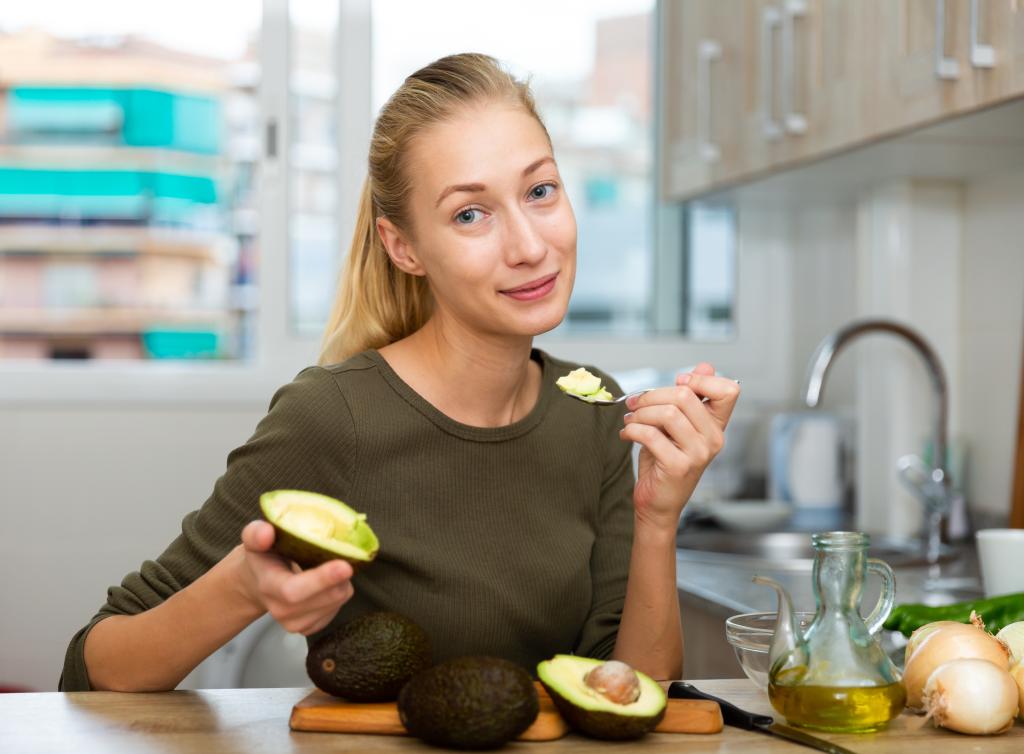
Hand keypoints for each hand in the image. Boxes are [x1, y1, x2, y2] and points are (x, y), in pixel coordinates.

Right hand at [235, 520, 354, 634]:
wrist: (258, 582)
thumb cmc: (262, 556)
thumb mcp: (253, 539)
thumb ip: (256, 534)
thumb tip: (266, 533)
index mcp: (268, 586)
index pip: (295, 590)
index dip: (322, 579)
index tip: (345, 566)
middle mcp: (281, 610)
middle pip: (325, 597)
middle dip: (342, 577)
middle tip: (345, 555)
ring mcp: (296, 623)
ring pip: (337, 601)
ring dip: (342, 582)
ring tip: (329, 566)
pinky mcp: (310, 627)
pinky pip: (338, 608)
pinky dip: (339, 591)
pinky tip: (327, 581)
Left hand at [619, 362, 740, 530]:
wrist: (658, 503)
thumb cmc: (664, 461)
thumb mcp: (678, 426)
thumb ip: (691, 397)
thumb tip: (705, 366)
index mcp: (716, 425)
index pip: (729, 391)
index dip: (702, 380)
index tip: (678, 382)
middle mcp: (713, 439)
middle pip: (686, 395)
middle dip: (652, 395)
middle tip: (635, 403)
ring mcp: (698, 453)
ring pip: (668, 413)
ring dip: (640, 413)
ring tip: (630, 420)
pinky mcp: (678, 466)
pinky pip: (651, 435)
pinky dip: (632, 430)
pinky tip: (627, 434)